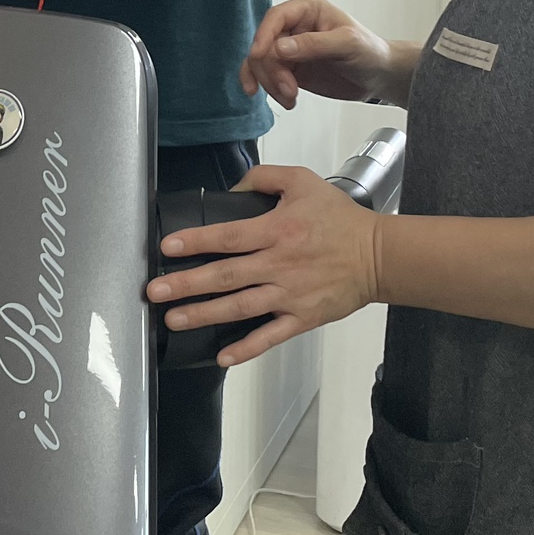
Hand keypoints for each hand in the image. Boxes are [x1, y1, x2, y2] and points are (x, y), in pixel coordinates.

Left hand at [143, 165, 381, 365]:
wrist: (378, 255)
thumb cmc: (340, 219)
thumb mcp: (303, 182)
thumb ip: (264, 178)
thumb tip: (231, 191)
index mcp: (278, 230)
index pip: (228, 237)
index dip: (196, 242)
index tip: (167, 248)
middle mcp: (280, 264)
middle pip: (226, 276)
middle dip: (187, 285)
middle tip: (155, 292)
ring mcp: (290, 295)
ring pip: (240, 307)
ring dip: (205, 314)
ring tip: (175, 320)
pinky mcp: (303, 318)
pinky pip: (270, 336)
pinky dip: (246, 349)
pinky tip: (222, 357)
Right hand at [241, 0, 403, 109]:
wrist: (379, 76)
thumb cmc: (370, 51)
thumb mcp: (347, 43)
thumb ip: (314, 44)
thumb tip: (282, 47)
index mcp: (307, 9)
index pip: (276, 18)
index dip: (263, 36)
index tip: (259, 56)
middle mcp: (295, 26)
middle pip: (265, 45)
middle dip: (272, 70)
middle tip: (288, 88)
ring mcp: (290, 49)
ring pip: (262, 63)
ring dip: (271, 83)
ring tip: (290, 97)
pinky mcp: (290, 69)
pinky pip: (267, 77)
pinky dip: (270, 89)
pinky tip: (282, 98)